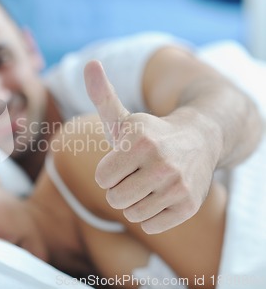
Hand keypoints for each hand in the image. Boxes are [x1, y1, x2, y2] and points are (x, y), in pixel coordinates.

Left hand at [83, 60, 216, 233]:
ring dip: (135, 202)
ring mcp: (178, 186)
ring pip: (131, 213)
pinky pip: (151, 225)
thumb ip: (101, 94)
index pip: (102, 178)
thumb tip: (89, 63)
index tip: (126, 159)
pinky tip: (164, 195)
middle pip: (114, 198)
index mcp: (139, 140)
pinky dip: (152, 214)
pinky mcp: (189, 206)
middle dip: (121, 187)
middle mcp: (161, 162)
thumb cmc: (149, 134)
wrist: (199, 141)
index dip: (110, 170)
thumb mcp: (123, 116)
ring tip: (151, 183)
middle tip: (138, 172)